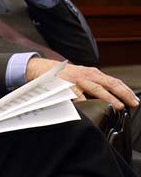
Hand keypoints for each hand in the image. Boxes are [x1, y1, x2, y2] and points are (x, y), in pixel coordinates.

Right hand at [25, 58, 139, 109]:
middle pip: (109, 84)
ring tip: (118, 106)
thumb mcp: (84, 76)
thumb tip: (114, 96)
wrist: (44, 69)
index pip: (114, 82)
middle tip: (132, 104)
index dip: (126, 91)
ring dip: (108, 98)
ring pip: (96, 89)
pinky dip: (84, 101)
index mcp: (93, 73)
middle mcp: (86, 75)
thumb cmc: (66, 76)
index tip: (135, 101)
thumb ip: (96, 84)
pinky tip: (91, 107)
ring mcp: (76, 80)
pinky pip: (76, 95)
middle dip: (122, 94)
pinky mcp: (65, 86)